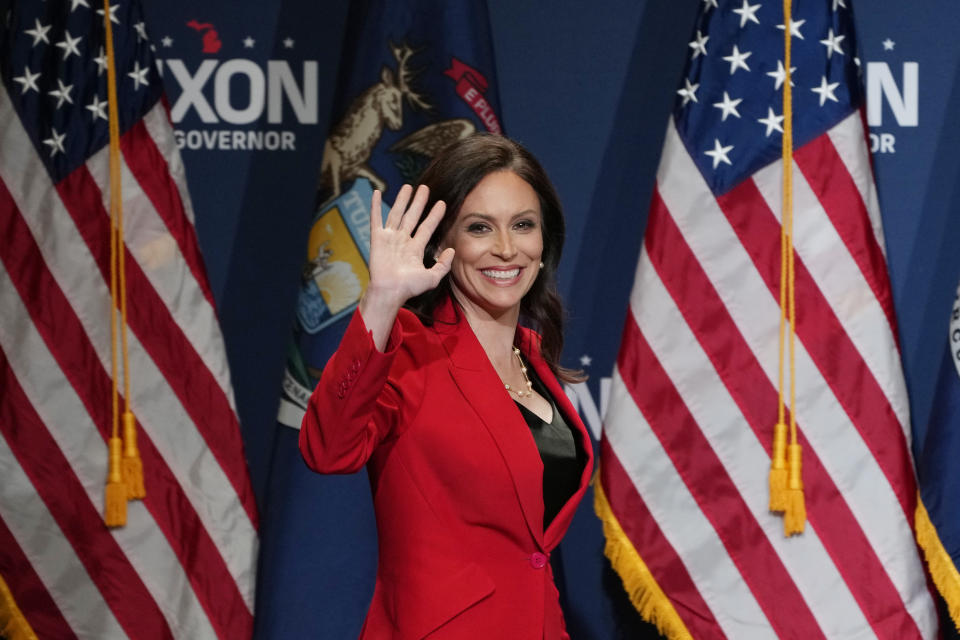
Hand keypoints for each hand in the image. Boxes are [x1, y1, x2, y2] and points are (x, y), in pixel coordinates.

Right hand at [362, 184, 454, 315]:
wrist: (390, 291)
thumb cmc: (409, 288)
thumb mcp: (432, 278)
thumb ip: (443, 265)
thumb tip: (451, 250)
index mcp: (415, 249)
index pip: (427, 227)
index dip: (435, 215)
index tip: (442, 203)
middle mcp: (402, 241)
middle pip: (412, 217)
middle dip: (419, 202)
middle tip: (425, 188)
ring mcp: (389, 238)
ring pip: (397, 214)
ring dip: (402, 200)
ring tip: (408, 187)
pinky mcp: (377, 238)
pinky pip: (376, 218)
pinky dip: (375, 206)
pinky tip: (377, 193)